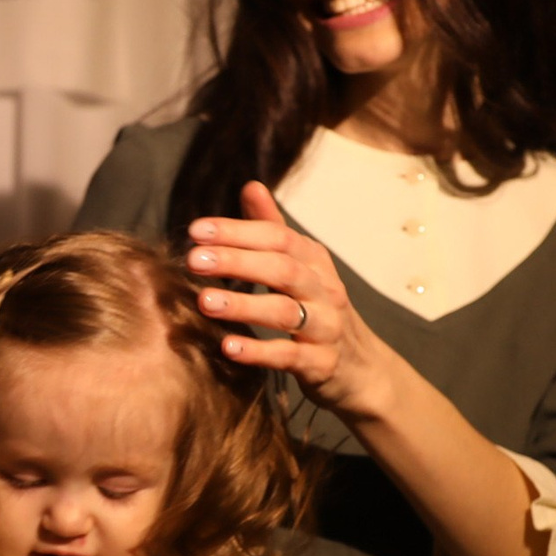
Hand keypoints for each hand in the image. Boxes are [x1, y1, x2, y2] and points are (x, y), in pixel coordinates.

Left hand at [184, 181, 392, 421]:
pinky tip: (228, 347)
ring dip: (243, 306)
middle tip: (193, 260)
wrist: (361, 369)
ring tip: (203, 302)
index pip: (278, 238)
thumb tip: (250, 185)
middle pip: (282, 269)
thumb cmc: (318, 310)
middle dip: (236, 262)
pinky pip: (290, 356)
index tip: (197, 230)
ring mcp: (326, 327)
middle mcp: (324, 290)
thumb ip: (271, 230)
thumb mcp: (301, 267)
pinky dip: (259, 352)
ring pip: (285, 312)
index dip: (239, 232)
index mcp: (314, 261)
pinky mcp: (321, 363)